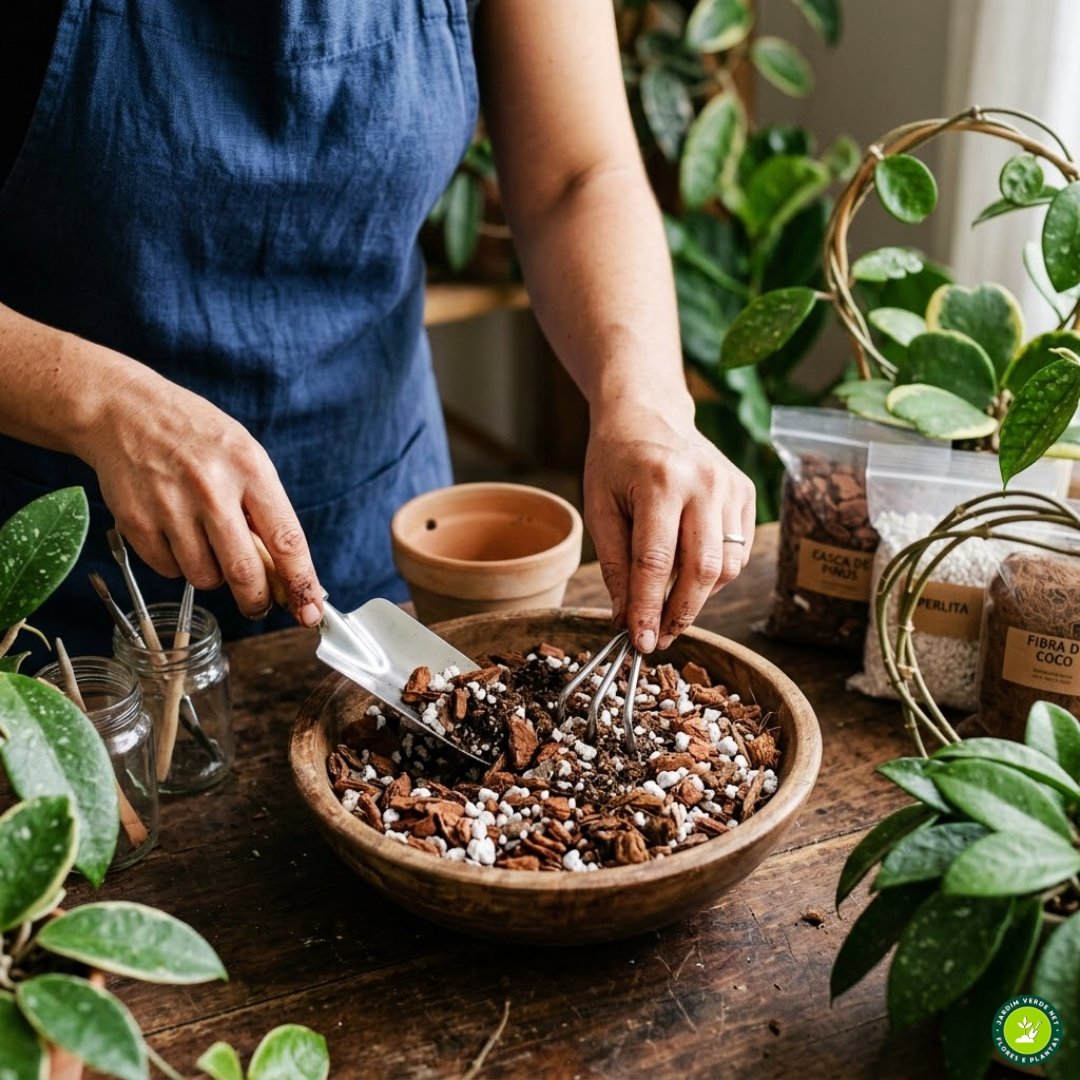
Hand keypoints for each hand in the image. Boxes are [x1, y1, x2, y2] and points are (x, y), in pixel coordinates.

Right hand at [80, 361, 323, 626]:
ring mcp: (170, 507)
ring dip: (214, 575)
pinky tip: (177, 535)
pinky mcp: (136, 522)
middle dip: (256, 600)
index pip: (286, 539)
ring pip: (205, 578)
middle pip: (244, 572)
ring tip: (208, 543)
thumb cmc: (196, 437)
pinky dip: (178, 565)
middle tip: (259, 605)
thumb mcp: (245, 457)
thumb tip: (286, 572)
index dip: (301, 583)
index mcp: (249, 468)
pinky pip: (170, 571)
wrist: (125, 411)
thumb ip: (266, 510)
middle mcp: (211, 489)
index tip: (310, 611)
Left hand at [584, 405, 754, 653]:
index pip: (656, 562)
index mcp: (660, 482)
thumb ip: (614, 564)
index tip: (640, 642)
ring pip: (726, 566)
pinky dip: (715, 574)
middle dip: (680, 614)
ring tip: (668, 603)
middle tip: (659, 638)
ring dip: (698, 596)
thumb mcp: (600, 508)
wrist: (648, 411)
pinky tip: (688, 570)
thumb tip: (625, 620)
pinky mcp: (745, 492)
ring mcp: (731, 486)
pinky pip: (738, 552)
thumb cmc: (616, 460)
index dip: (648, 609)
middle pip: (702, 569)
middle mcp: (704, 483)